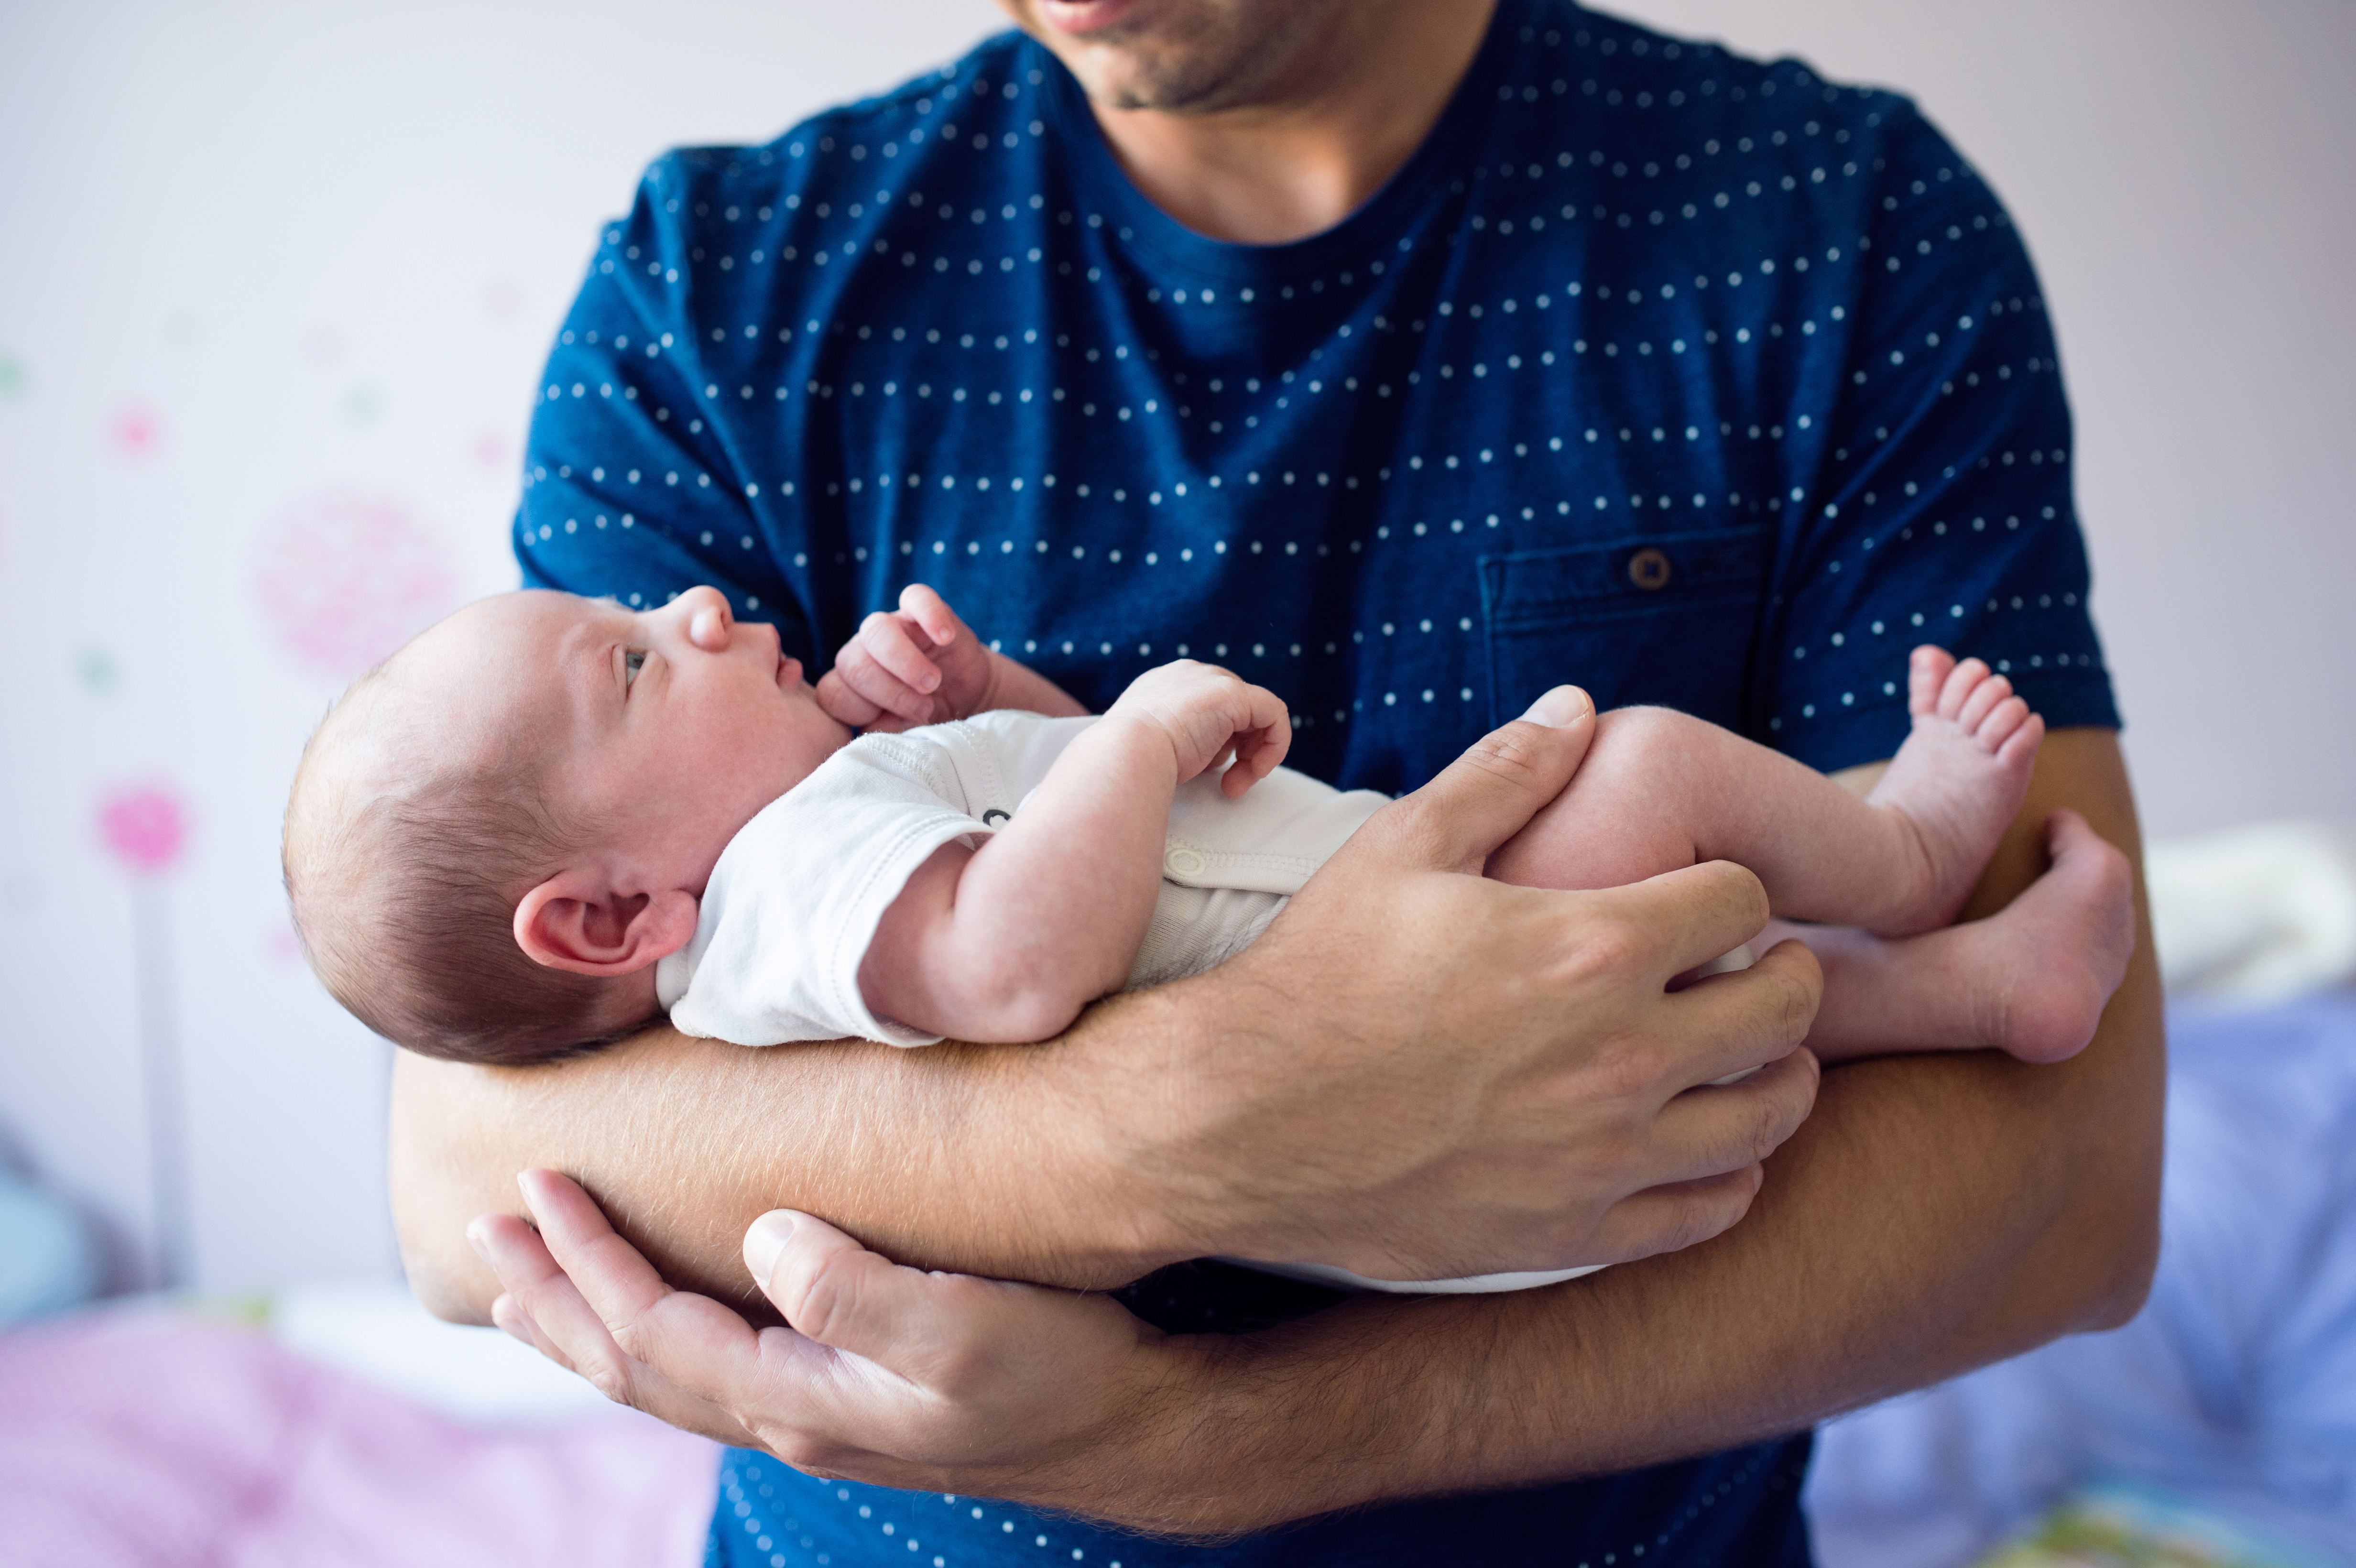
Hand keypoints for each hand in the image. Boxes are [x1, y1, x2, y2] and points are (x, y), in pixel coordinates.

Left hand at [472, 1170, 1193, 1521]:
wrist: (1128, 1429)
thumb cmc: (1058, 1373)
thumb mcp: (967, 1328)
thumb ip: (857, 1291)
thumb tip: (763, 1234)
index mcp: (800, 1402)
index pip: (655, 1331)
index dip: (588, 1264)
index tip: (538, 1189)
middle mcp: (790, 1419)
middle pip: (633, 1367)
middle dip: (553, 1301)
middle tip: (486, 1233)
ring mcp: (814, 1416)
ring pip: (662, 1376)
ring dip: (585, 1323)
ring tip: (525, 1281)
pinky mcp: (843, 1397)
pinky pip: (706, 1368)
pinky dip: (647, 1338)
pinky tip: (644, 1314)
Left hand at [817, 584, 996, 729]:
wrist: (970, 698)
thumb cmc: (931, 716)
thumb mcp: (909, 731)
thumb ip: (888, 731)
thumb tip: (878, 728)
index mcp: (850, 685)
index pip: (832, 694)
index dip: (859, 712)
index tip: (894, 724)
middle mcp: (864, 652)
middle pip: (852, 663)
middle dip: (889, 692)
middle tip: (924, 708)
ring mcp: (891, 627)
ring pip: (875, 630)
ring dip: (904, 662)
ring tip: (933, 682)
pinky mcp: (920, 609)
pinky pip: (916, 597)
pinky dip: (930, 615)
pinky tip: (945, 638)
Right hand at [1103, 660, 1290, 797]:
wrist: (1125, 754)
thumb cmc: (1131, 762)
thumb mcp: (1152, 747)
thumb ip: (1179, 742)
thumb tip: (1206, 758)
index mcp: (1163, 687)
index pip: (1208, 710)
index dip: (1218, 745)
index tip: (1211, 775)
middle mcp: (1188, 675)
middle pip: (1234, 711)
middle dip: (1238, 751)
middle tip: (1230, 786)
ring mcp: (1211, 680)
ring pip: (1256, 714)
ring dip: (1253, 755)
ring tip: (1234, 785)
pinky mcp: (1234, 693)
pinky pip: (1275, 713)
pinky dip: (1274, 744)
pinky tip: (1257, 770)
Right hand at [1140, 685, 1825, 1278]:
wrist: (1237, 1119)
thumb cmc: (1317, 974)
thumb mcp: (1403, 847)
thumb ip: (1505, 771)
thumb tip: (1579, 706)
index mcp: (1592, 947)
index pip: (1742, 901)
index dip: (1735, 886)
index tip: (1713, 895)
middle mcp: (1622, 1056)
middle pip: (1784, 1010)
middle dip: (1786, 974)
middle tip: (1762, 966)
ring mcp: (1605, 1154)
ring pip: (1768, 1117)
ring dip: (1779, 1075)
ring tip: (1752, 1054)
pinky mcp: (1577, 1230)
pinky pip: (1712, 1209)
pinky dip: (1733, 1173)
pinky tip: (1708, 1144)